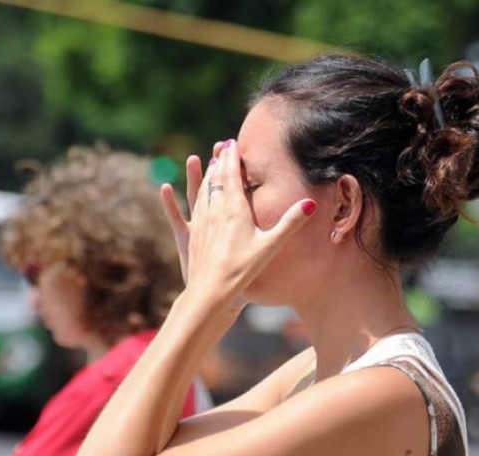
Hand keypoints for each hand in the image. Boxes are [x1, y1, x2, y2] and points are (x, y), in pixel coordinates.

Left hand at [159, 139, 315, 306]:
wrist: (211, 291)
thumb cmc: (243, 269)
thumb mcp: (271, 245)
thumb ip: (290, 223)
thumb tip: (310, 203)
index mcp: (234, 209)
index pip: (232, 175)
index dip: (232, 158)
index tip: (232, 142)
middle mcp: (214, 210)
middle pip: (216, 179)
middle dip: (220, 161)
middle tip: (222, 146)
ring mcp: (200, 222)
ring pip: (201, 191)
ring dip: (205, 175)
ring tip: (208, 162)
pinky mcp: (191, 236)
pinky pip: (184, 210)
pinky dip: (179, 197)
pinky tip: (167, 189)